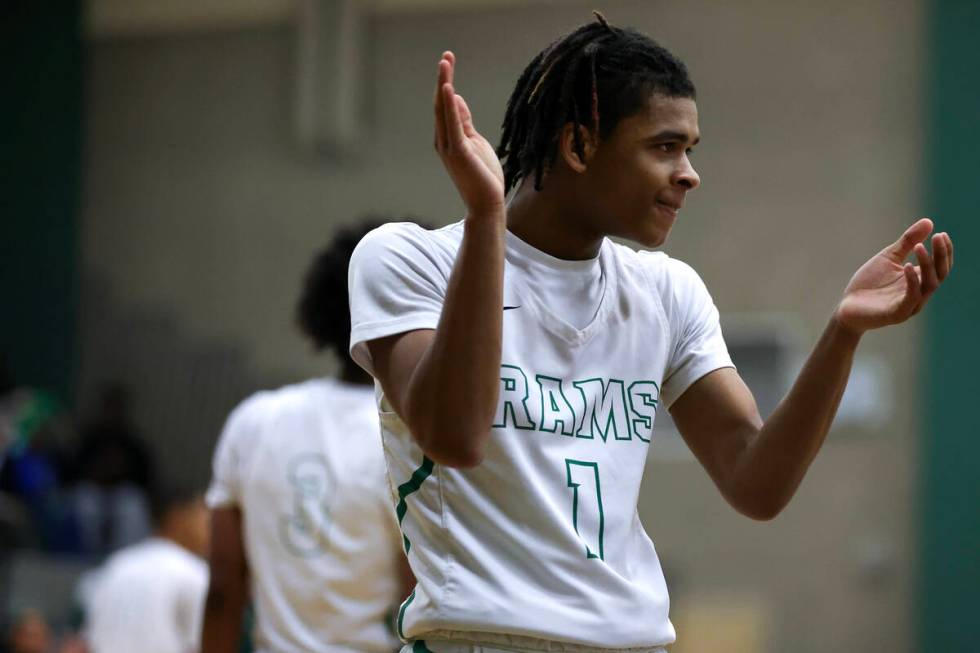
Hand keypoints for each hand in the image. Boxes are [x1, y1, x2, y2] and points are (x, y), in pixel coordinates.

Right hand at [433, 51, 505, 216]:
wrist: (486, 204)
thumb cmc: (482, 176)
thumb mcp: (474, 142)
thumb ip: (464, 122)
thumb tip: (457, 100)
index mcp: (448, 138)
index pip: (445, 105)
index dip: (446, 82)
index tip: (448, 61)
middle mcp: (443, 140)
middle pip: (441, 104)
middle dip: (444, 79)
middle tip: (446, 56)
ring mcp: (449, 146)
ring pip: (443, 111)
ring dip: (444, 85)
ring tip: (445, 64)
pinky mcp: (459, 152)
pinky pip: (452, 125)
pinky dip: (449, 106)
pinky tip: (449, 89)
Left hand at [835, 218, 953, 334]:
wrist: (847, 307)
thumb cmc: (869, 283)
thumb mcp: (889, 257)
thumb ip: (907, 242)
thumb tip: (928, 222)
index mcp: (919, 281)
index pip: (941, 267)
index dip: (944, 251)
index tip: (941, 234)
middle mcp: (919, 294)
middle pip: (939, 275)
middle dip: (940, 255)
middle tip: (938, 237)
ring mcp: (910, 305)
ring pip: (929, 285)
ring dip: (926, 264)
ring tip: (919, 246)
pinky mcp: (897, 314)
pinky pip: (911, 298)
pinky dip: (912, 281)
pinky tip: (907, 265)